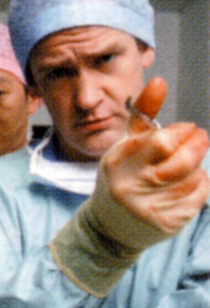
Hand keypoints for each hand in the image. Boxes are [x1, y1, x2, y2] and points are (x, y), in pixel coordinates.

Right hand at [94, 77, 208, 250]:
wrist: (108, 227)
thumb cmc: (121, 176)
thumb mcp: (125, 145)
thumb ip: (142, 115)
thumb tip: (159, 80)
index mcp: (117, 162)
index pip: (163, 140)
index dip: (181, 133)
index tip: (185, 130)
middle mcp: (129, 186)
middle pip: (183, 160)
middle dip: (199, 145)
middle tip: (200, 139)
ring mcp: (147, 207)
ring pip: (194, 179)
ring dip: (198, 168)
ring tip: (190, 165)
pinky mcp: (164, 224)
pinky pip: (198, 199)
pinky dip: (200, 187)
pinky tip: (190, 184)